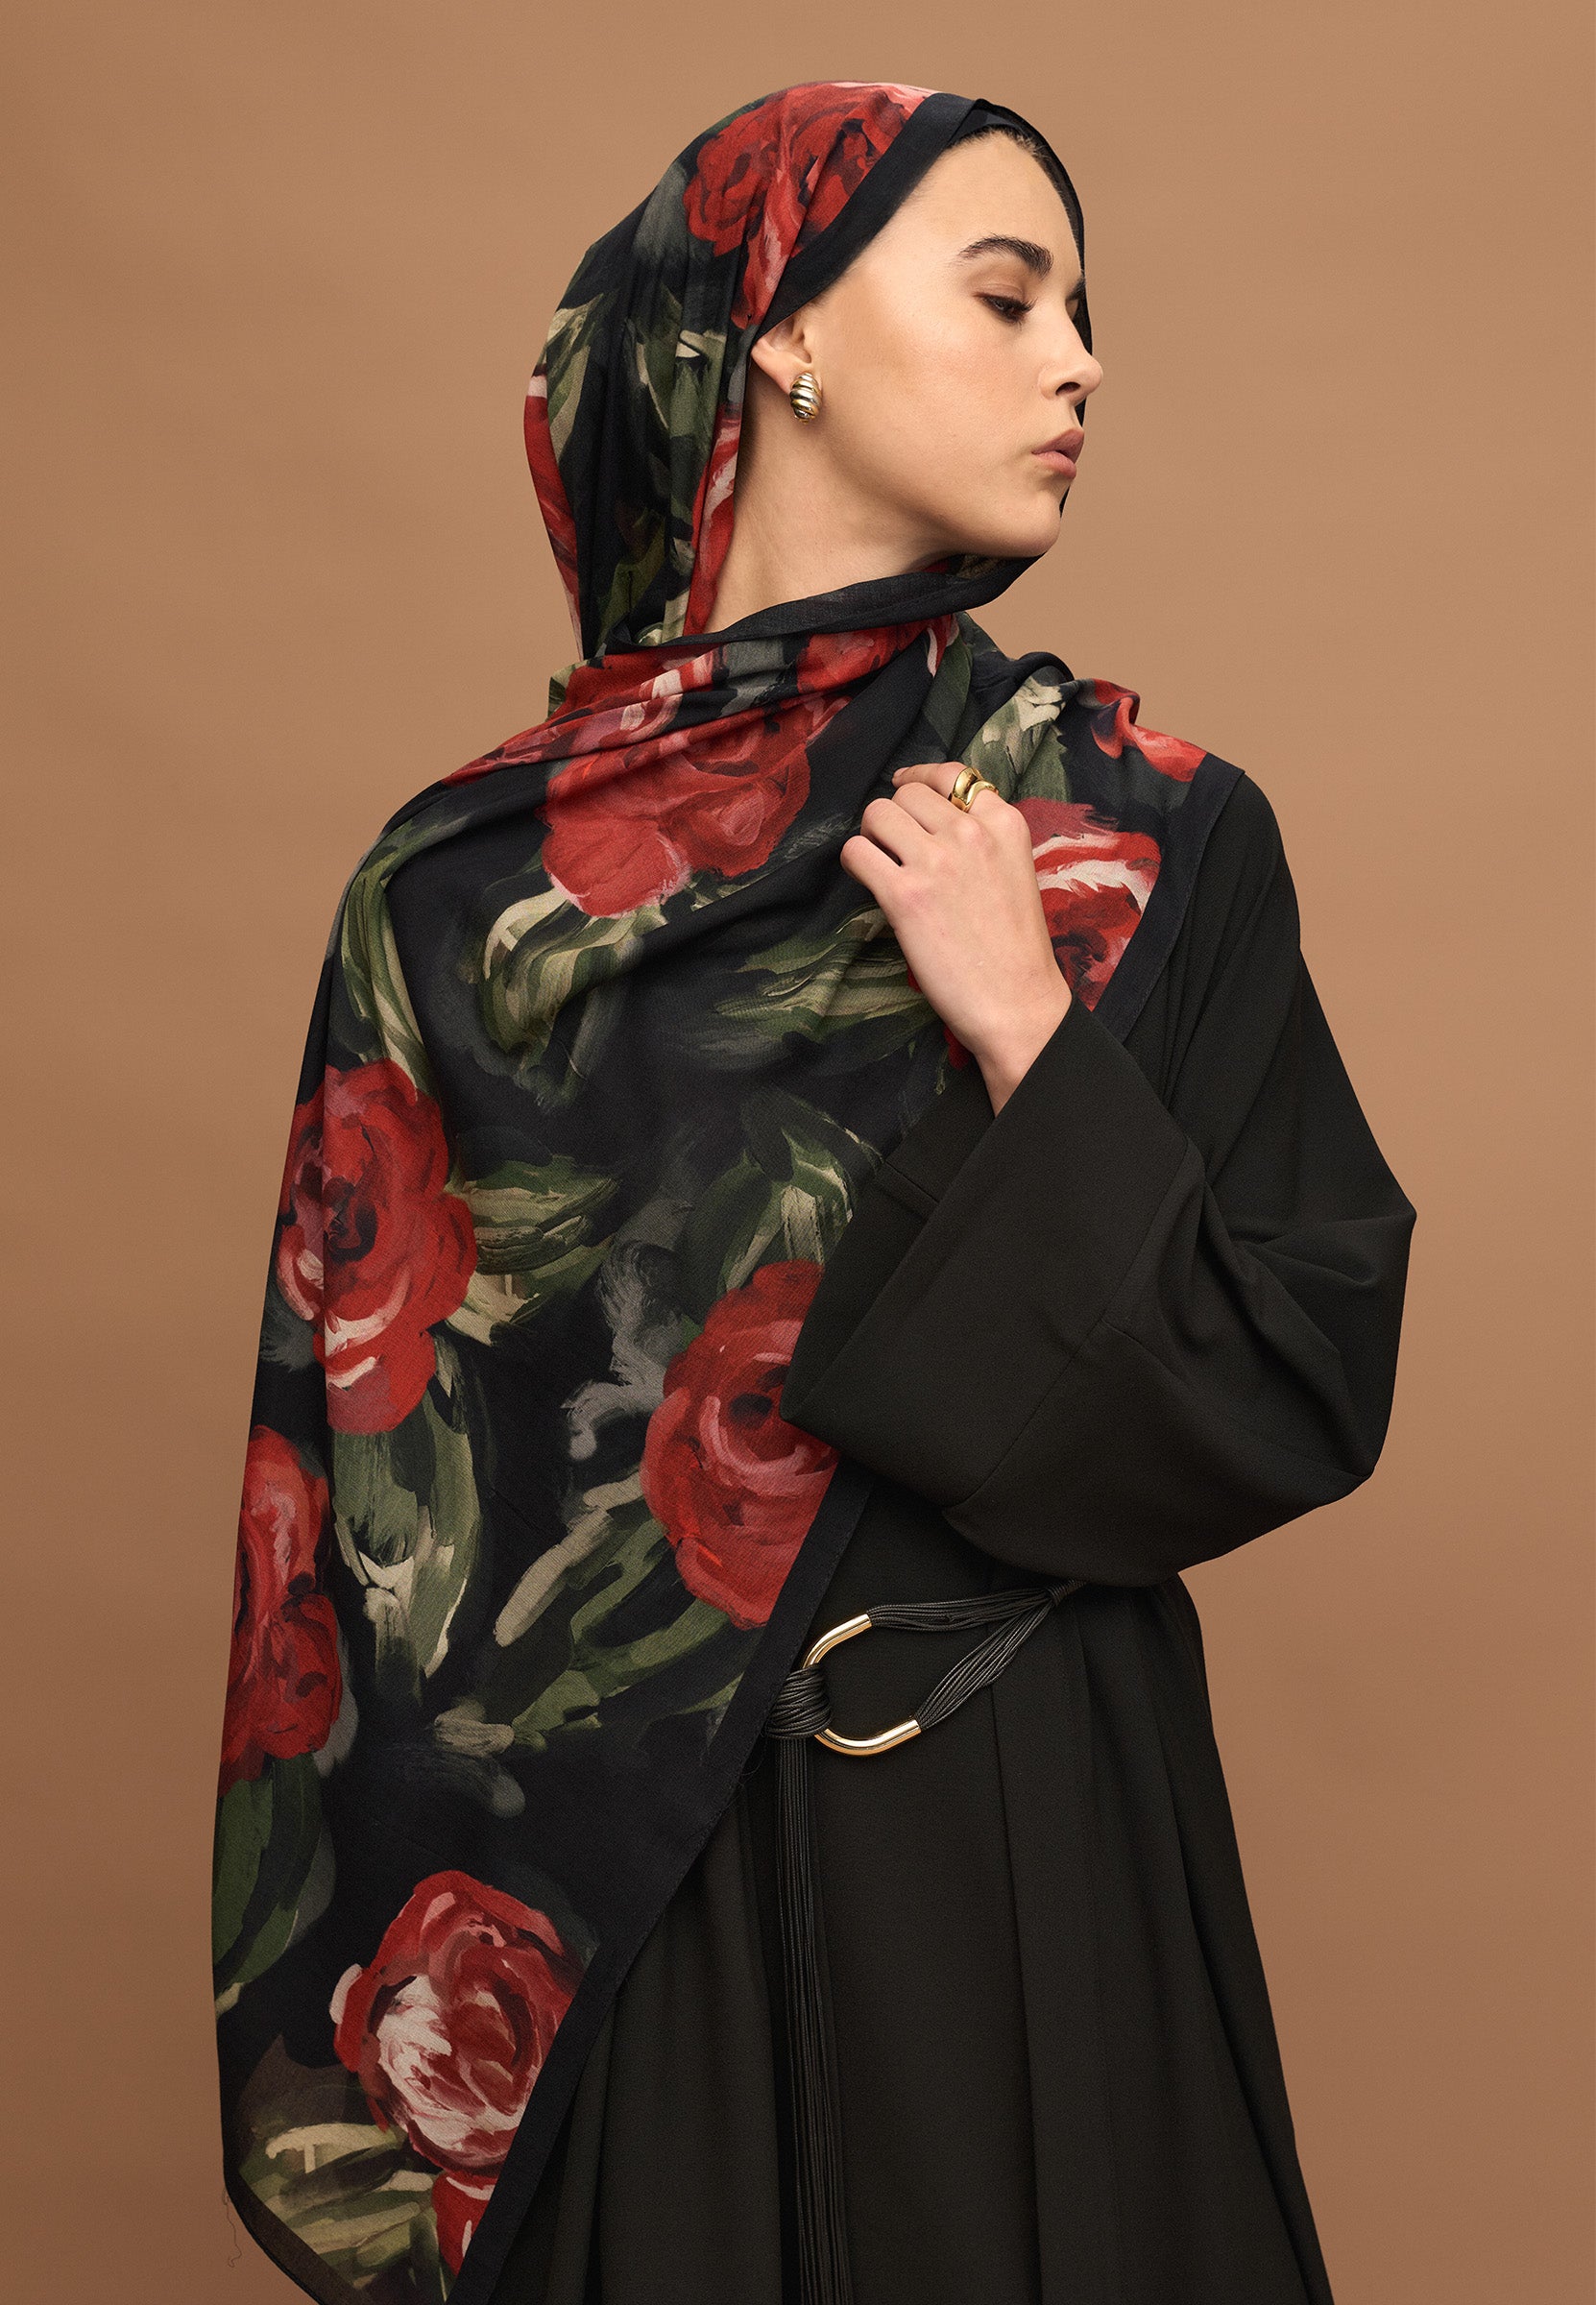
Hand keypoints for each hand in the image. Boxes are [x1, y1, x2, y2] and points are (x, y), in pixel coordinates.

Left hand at [840, 761, 1071, 1113]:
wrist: (1017, 1001)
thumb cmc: (1016, 948)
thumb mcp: (1015, 872)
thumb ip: (983, 841)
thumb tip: (933, 822)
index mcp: (1005, 824)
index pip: (953, 775)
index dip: (920, 778)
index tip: (904, 788)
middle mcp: (970, 832)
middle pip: (908, 794)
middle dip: (895, 816)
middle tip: (893, 845)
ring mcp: (936, 861)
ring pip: (877, 813)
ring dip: (872, 835)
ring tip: (881, 862)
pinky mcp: (904, 895)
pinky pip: (857, 852)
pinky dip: (855, 861)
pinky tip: (867, 879)